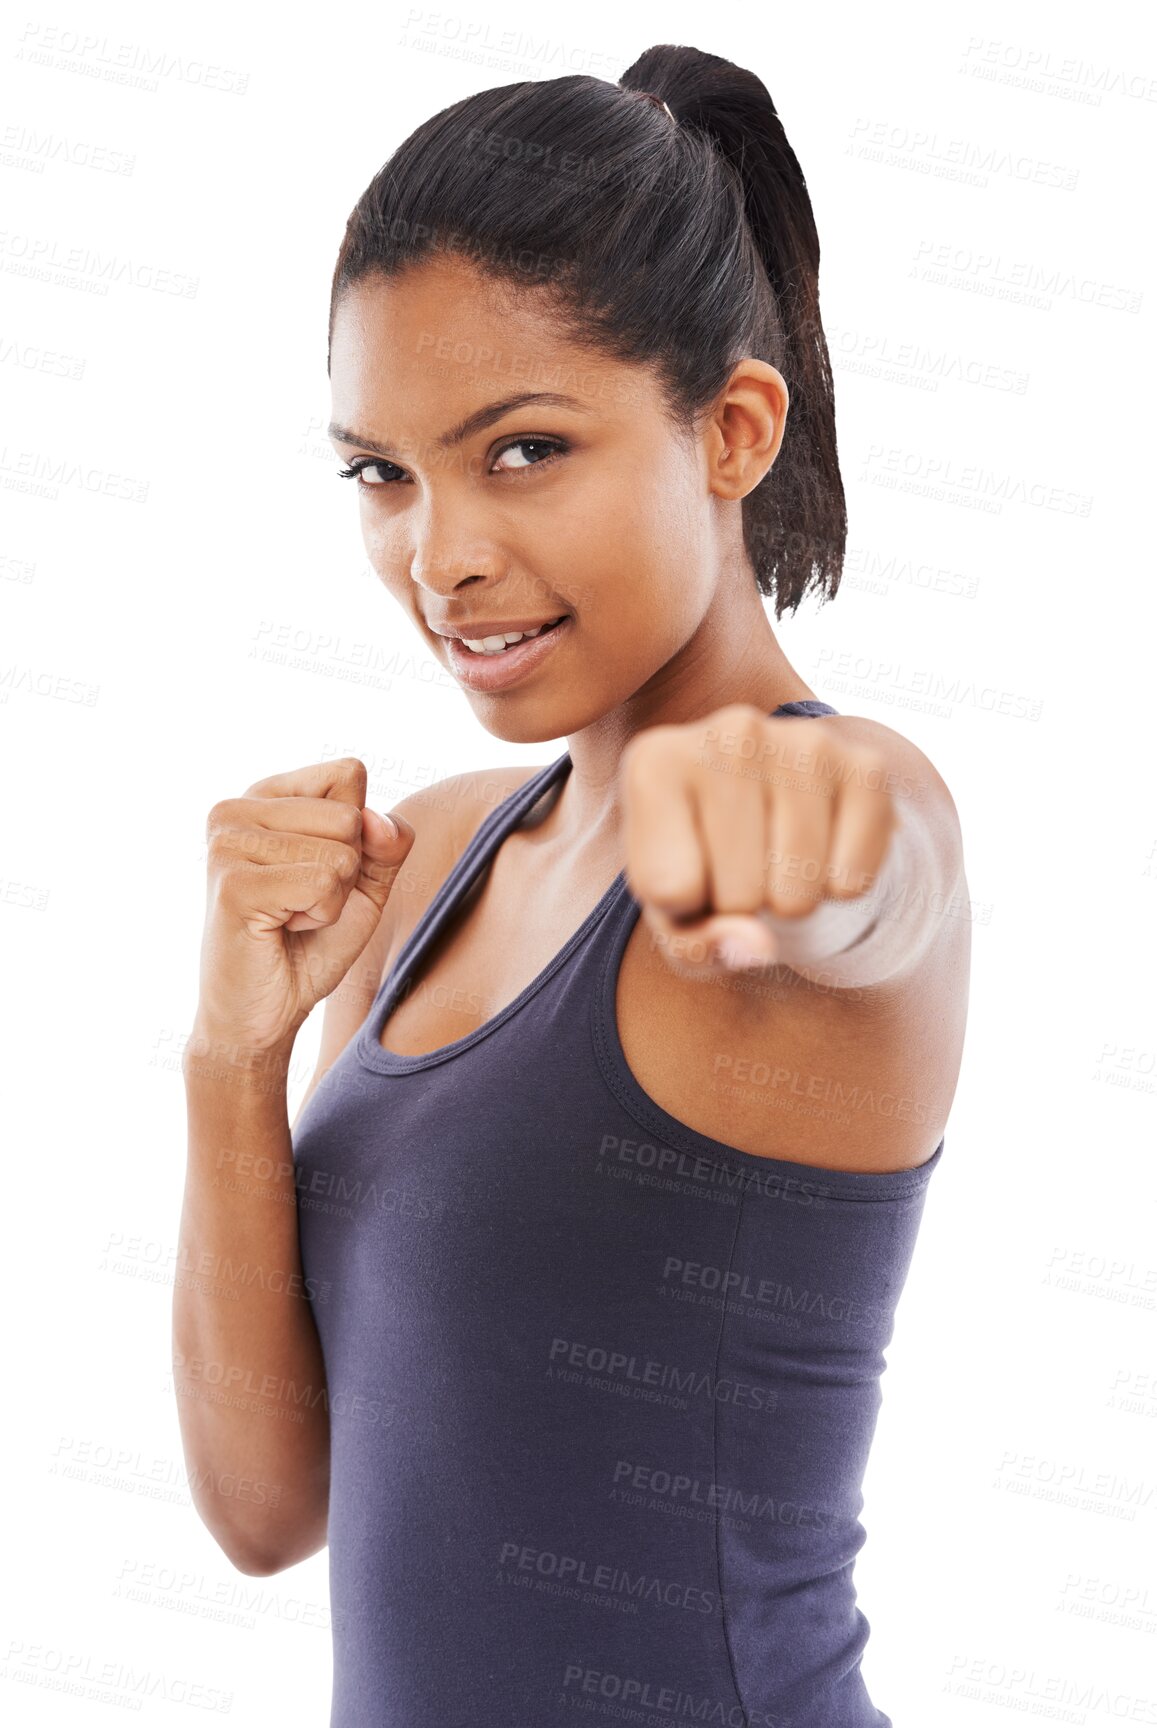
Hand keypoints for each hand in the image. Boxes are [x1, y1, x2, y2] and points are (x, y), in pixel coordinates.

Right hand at [193, 756, 413, 1054]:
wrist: (264, 1013)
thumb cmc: (309, 945)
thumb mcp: (364, 884)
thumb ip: (386, 842)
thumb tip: (377, 819)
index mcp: (262, 795)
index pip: (349, 774)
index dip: (358, 836)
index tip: (318, 874)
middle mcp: (234, 808)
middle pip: (349, 816)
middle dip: (345, 872)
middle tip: (301, 904)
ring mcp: (227, 843)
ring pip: (340, 852)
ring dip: (330, 900)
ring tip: (288, 918)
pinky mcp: (233, 883)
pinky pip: (323, 882)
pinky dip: (320, 917)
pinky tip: (280, 930)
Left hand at [619, 704, 897, 976]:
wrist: (764, 804)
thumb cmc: (700, 861)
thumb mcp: (673, 912)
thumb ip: (696, 945)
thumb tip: (759, 944)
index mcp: (656, 762)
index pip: (672, 891)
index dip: (685, 908)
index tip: (686, 871)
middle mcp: (729, 733)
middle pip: (739, 895)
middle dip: (742, 905)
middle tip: (739, 868)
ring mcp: (803, 741)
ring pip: (798, 890)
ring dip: (792, 899)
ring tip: (776, 858)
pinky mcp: (865, 764)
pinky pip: (853, 879)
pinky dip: (841, 888)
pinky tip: (821, 849)